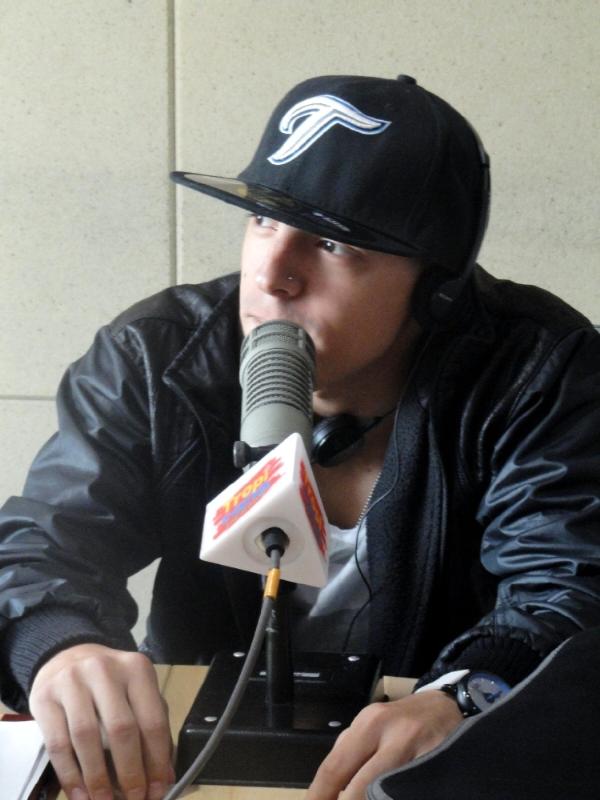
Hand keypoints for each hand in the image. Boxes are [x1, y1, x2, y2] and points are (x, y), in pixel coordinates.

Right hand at [29, 643, 174, 799]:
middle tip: (135, 798)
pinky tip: (80, 794)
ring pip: (86, 737)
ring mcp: (72, 681)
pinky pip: (57, 743)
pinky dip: (70, 775)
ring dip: (97, 778)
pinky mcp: (44, 698)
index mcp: (137, 669)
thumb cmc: (109, 683)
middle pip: (121, 728)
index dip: (156, 760)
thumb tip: (164, 775)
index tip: (157, 790)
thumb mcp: (136, 692)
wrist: (67, 657)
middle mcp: (105, 670)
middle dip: (130, 772)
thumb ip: (152, 727)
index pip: (152, 719)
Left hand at [306, 690, 463, 799]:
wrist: (446, 708)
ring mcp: (420, 752)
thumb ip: (350, 752)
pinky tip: (391, 798)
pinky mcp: (440, 768)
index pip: (335, 767)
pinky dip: (397, 797)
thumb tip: (325, 790)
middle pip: (360, 789)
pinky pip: (410, 792)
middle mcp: (394, 736)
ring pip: (385, 794)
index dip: (319, 796)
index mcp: (369, 724)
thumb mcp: (372, 725)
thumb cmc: (401, 721)